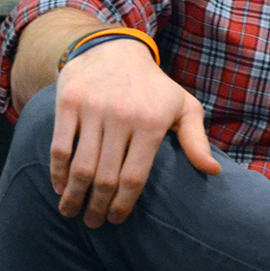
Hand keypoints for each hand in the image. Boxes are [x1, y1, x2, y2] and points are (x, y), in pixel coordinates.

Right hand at [50, 36, 220, 227]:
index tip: (116, 220)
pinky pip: (60, 146)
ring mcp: (93, 109)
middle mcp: (122, 117)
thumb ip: (196, 140)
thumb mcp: (182, 106)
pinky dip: (56, 171)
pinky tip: (58, 186)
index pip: (134, 177)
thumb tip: (212, 171)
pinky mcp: (69, 102)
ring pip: (81, 165)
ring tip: (71, 212)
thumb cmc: (153, 86)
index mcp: (151, 123)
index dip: (123, 205)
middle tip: (93, 223)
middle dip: (97, 207)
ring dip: (74, 195)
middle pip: (106, 177)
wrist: (115, 47)